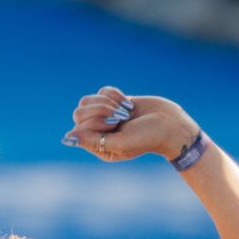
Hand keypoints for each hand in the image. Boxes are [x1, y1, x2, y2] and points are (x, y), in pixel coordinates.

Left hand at [62, 87, 198, 163]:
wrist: (170, 124)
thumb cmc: (147, 138)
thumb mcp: (121, 143)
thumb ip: (93, 141)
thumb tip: (68, 137)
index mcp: (98, 146)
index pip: (78, 128)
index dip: (94, 122)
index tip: (114, 125)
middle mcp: (99, 132)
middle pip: (79, 112)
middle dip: (100, 110)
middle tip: (120, 117)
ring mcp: (105, 116)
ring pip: (87, 100)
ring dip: (106, 101)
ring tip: (124, 110)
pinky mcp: (114, 102)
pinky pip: (102, 91)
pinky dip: (114, 94)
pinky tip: (127, 102)